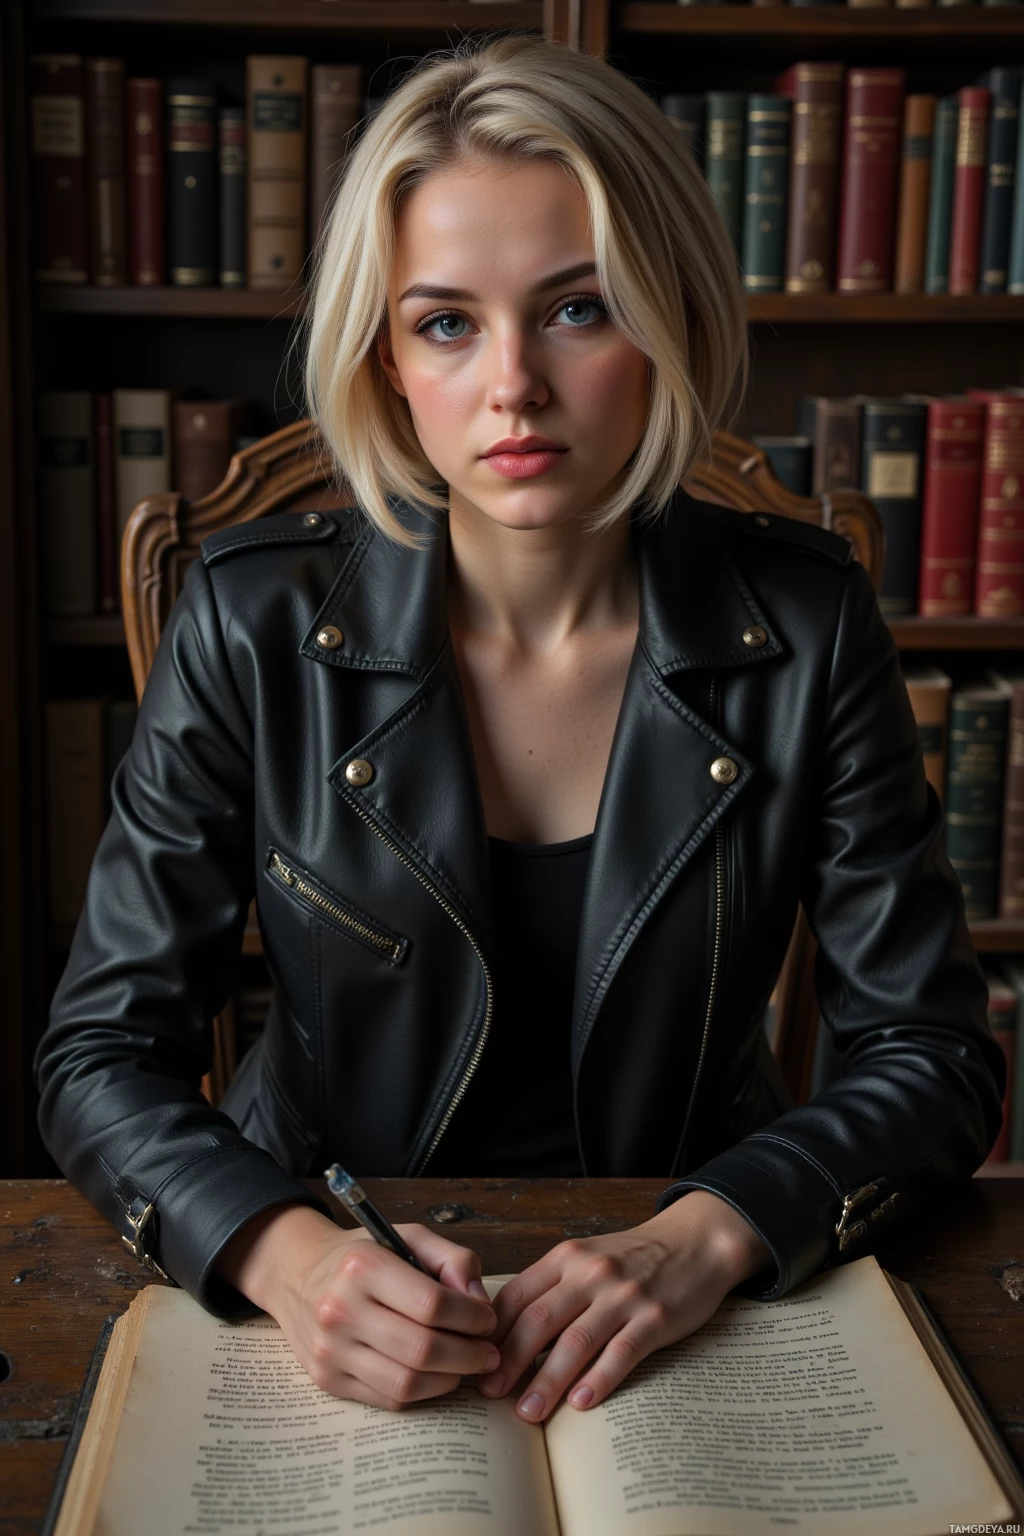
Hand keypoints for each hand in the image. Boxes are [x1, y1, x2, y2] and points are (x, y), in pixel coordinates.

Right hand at [217, 1203, 499, 1408]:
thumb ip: (453, 1258)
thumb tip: (481, 1303)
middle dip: (469, 1355)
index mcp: (363, 1267)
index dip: (472, 1318)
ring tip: (466, 1365)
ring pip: (407, 1383)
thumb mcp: (407, 1236)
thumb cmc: (362, 1255)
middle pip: (423, 1349)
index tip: (488, 1320)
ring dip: (449, 1379)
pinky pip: (388, 1399)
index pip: (432, 1304)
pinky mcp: (327, 1380)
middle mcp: (341, 1310)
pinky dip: (421, 1392)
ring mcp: (330, 1350)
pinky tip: (435, 1375)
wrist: (296, 1273)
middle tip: (488, 1352)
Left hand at [476, 1190, 770, 1422]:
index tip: (474, 1361)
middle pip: (539, 1320)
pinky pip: (621, 1352)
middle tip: (490, 1393)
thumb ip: (551, 1288)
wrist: (695, 1242)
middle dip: (509, 1361)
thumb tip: (505, 1334)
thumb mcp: (586, 1259)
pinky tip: (581, 1403)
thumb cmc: (633, 1258)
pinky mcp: (655, 1317)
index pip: (517, 1296)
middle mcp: (591, 1273)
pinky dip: (599, 1379)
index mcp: (567, 1258)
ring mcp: (624, 1295)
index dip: (492, 1332)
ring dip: (547, 1380)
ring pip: (575, 1342)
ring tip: (528, 1411)